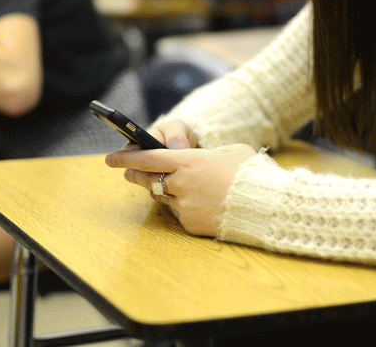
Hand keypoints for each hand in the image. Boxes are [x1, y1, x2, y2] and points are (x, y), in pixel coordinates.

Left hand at [105, 141, 256, 236]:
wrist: (265, 206)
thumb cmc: (250, 173)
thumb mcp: (231, 152)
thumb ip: (208, 155)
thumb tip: (202, 160)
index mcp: (188, 161)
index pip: (148, 158)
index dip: (127, 158)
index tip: (111, 158)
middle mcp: (181, 183)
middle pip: (148, 179)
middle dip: (135, 175)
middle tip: (127, 173)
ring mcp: (185, 205)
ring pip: (163, 198)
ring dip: (162, 191)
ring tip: (169, 186)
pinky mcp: (191, 224)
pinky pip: (180, 214)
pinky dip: (183, 208)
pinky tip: (194, 204)